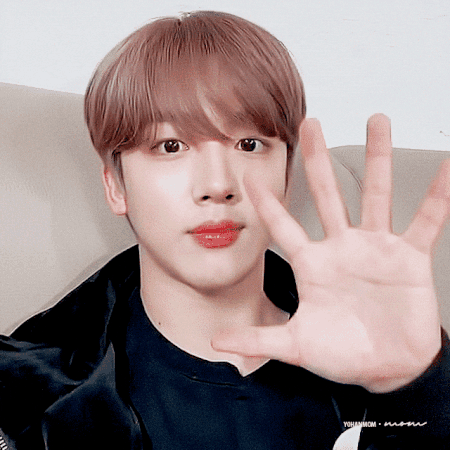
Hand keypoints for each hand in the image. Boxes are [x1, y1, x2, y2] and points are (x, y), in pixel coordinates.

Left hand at [212, 114, 449, 392]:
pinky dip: (438, 196)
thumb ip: (257, 339)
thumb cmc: (341, 354)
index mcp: (312, 264)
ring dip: (376, 158)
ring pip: (374, 194)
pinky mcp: (408, 257)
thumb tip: (215, 341)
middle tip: (310, 124)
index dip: (267, 203)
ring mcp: (376, 249)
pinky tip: (446, 167)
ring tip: (376, 120)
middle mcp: (341, 247)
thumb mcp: (295, 344)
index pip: (283, 226)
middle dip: (317, 159)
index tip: (249, 175)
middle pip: (326, 194)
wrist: (386, 367)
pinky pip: (426, 220)